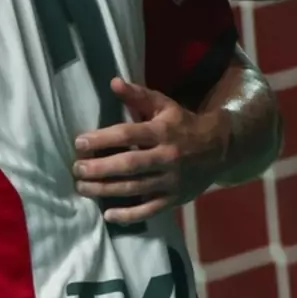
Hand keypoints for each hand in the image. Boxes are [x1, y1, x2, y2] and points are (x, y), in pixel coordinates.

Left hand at [72, 77, 228, 224]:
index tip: (79, 142)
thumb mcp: (163, 105)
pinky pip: (150, 209)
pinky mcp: (175, 199)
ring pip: (136, 188)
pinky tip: (108, 215)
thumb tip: (113, 82)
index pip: (128, 135)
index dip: (102, 139)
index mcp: (162, 132)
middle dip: (100, 168)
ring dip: (106, 190)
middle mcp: (167, 157)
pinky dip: (130, 215)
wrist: (221, 148)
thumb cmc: (182, 124)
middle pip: (129, 164)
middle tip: (76, 169)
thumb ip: (138, 96)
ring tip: (81, 188)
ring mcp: (171, 181)